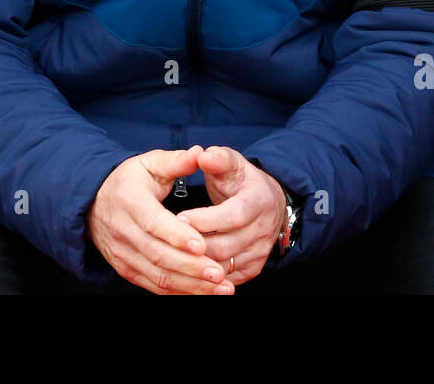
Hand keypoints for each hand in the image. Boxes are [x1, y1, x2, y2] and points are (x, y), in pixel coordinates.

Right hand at [86, 146, 234, 294]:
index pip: (153, 222)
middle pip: (158, 255)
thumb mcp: (148, 163)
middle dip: (191, 267)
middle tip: (220, 273)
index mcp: (129, 201)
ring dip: (191, 286)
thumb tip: (200, 153)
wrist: (94, 205)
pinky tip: (206, 293)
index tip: (202, 244)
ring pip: (159, 276)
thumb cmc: (129, 181)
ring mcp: (124, 255)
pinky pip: (156, 286)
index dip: (177, 235)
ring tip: (222, 288)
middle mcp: (123, 231)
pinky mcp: (128, 271)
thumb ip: (176, 160)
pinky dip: (181, 292)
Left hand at [174, 145, 286, 286]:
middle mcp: (264, 229)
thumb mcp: (232, 163)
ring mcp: (260, 252)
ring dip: (197, 265)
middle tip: (167, 241)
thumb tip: (202, 155)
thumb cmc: (241, 180)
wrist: (266, 202)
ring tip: (171, 256)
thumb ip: (217, 158)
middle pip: (226, 246)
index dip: (205, 219)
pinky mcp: (253, 268)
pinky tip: (184, 269)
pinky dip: (205, 278)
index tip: (179, 218)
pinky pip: (227, 279)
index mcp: (259, 200)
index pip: (233, 216)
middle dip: (195, 245)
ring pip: (225, 266)